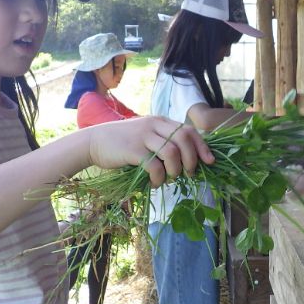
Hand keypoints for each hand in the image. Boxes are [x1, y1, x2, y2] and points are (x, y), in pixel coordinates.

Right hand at [86, 116, 214, 186]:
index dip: (202, 146)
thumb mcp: (147, 136)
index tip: (210, 161)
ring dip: (175, 170)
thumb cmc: (123, 143)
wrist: (93, 142)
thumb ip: (164, 142)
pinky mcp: (132, 149)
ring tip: (169, 179)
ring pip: (172, 152)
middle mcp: (154, 125)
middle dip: (192, 159)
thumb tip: (190, 159)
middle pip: (184, 139)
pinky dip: (159, 178)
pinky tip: (155, 182)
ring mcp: (143, 136)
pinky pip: (154, 165)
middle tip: (189, 174)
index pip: (189, 130)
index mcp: (160, 121)